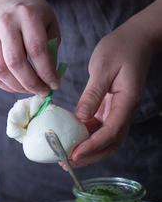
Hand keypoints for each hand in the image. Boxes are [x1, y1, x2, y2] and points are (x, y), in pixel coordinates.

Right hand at [0, 0, 60, 95]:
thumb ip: (51, 49)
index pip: (36, 50)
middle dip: (32, 83)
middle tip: (44, 92)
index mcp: (27, 15)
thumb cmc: (34, 14)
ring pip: (1, 70)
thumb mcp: (49, 24)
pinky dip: (7, 85)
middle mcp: (6, 24)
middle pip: (16, 62)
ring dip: (18, 87)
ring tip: (32, 90)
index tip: (55, 84)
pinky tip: (19, 86)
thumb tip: (49, 78)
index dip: (47, 72)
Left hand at [70, 20, 154, 166]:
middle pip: (110, 143)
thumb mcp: (102, 68)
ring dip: (88, 150)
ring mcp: (119, 110)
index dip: (91, 147)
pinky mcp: (112, 107)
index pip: (110, 133)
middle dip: (89, 156)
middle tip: (66, 163)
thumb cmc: (120, 48)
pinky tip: (71, 138)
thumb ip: (92, 94)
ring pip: (106, 139)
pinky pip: (101, 128)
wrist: (136, 39)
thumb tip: (80, 118)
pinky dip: (87, 136)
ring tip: (66, 156)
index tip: (73, 155)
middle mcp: (125, 111)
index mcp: (126, 102)